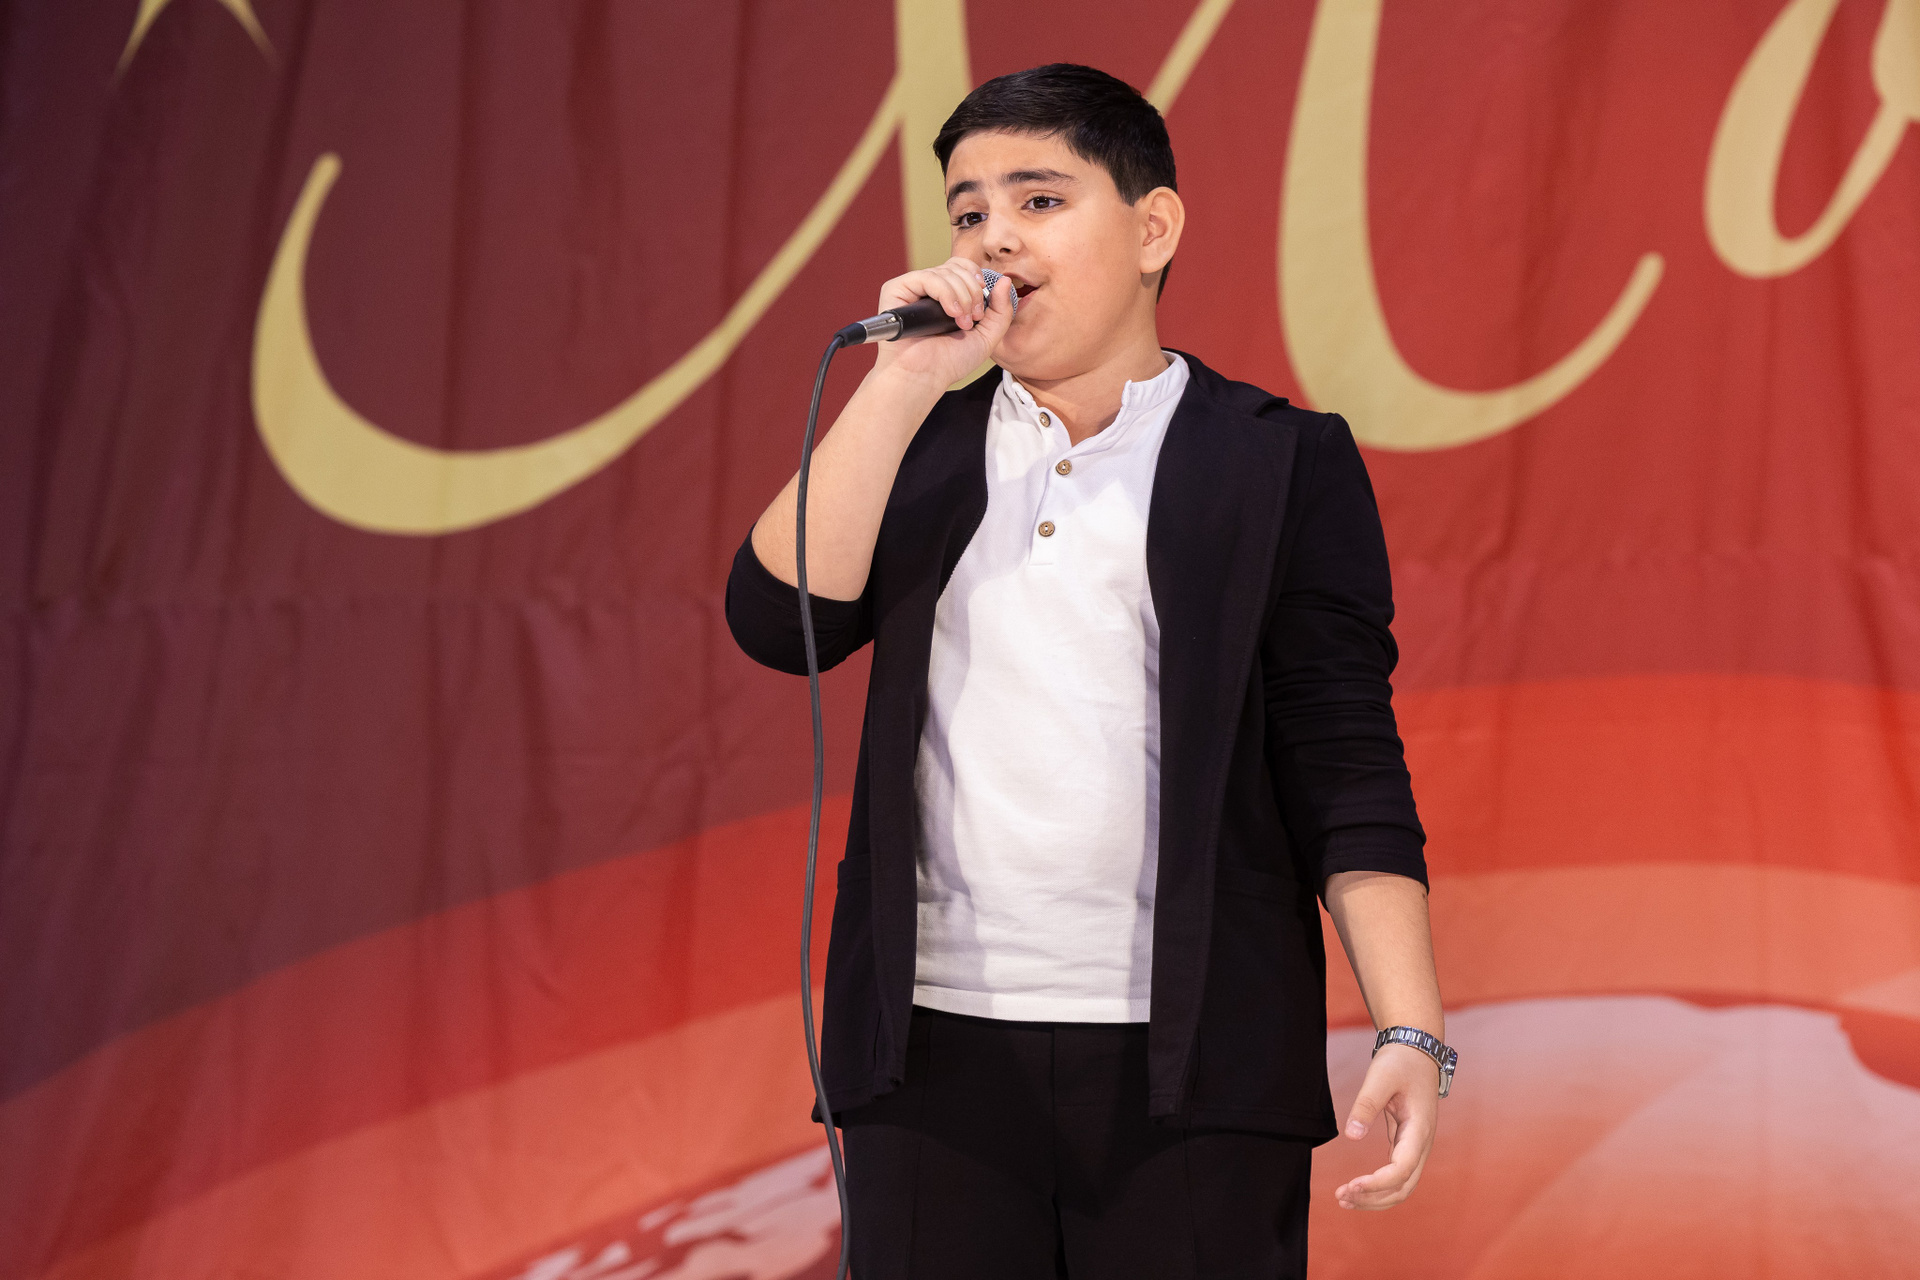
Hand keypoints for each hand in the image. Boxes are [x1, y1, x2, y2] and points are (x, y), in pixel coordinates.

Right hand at [869, 256, 1014, 388]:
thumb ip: (1001, 310)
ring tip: (961, 323)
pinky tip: (950, 313)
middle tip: (973, 319)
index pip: (962, 267)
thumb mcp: (986, 336)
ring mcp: (912, 288)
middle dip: (972, 292)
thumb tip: (1005, 281)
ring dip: (962, 297)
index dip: (976, 279)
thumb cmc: (949, 362)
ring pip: (945, 272)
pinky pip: (926, 277)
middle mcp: (928, 288)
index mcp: (946, 294)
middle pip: (957, 266)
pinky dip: (945, 293)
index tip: (981, 307)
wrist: (924, 378)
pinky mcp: (896, 290)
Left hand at [1333, 1042, 1439, 1209]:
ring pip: (1401, 1186)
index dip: (1377, 1183)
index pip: (1402, 1169)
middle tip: (1341, 1197)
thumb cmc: (1399, 1062)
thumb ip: (1366, 1105)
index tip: (1351, 1185)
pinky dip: (1377, 1187)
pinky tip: (1356, 1188)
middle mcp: (1422, 1144)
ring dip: (1374, 1198)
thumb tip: (1350, 1136)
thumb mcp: (1380, 1077)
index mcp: (1419, 1129)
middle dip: (1373, 1198)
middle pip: (1403, 1187)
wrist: (1415, 1052)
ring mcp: (1416, 1147)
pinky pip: (1395, 1176)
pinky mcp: (1406, 1145)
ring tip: (1344, 1199)